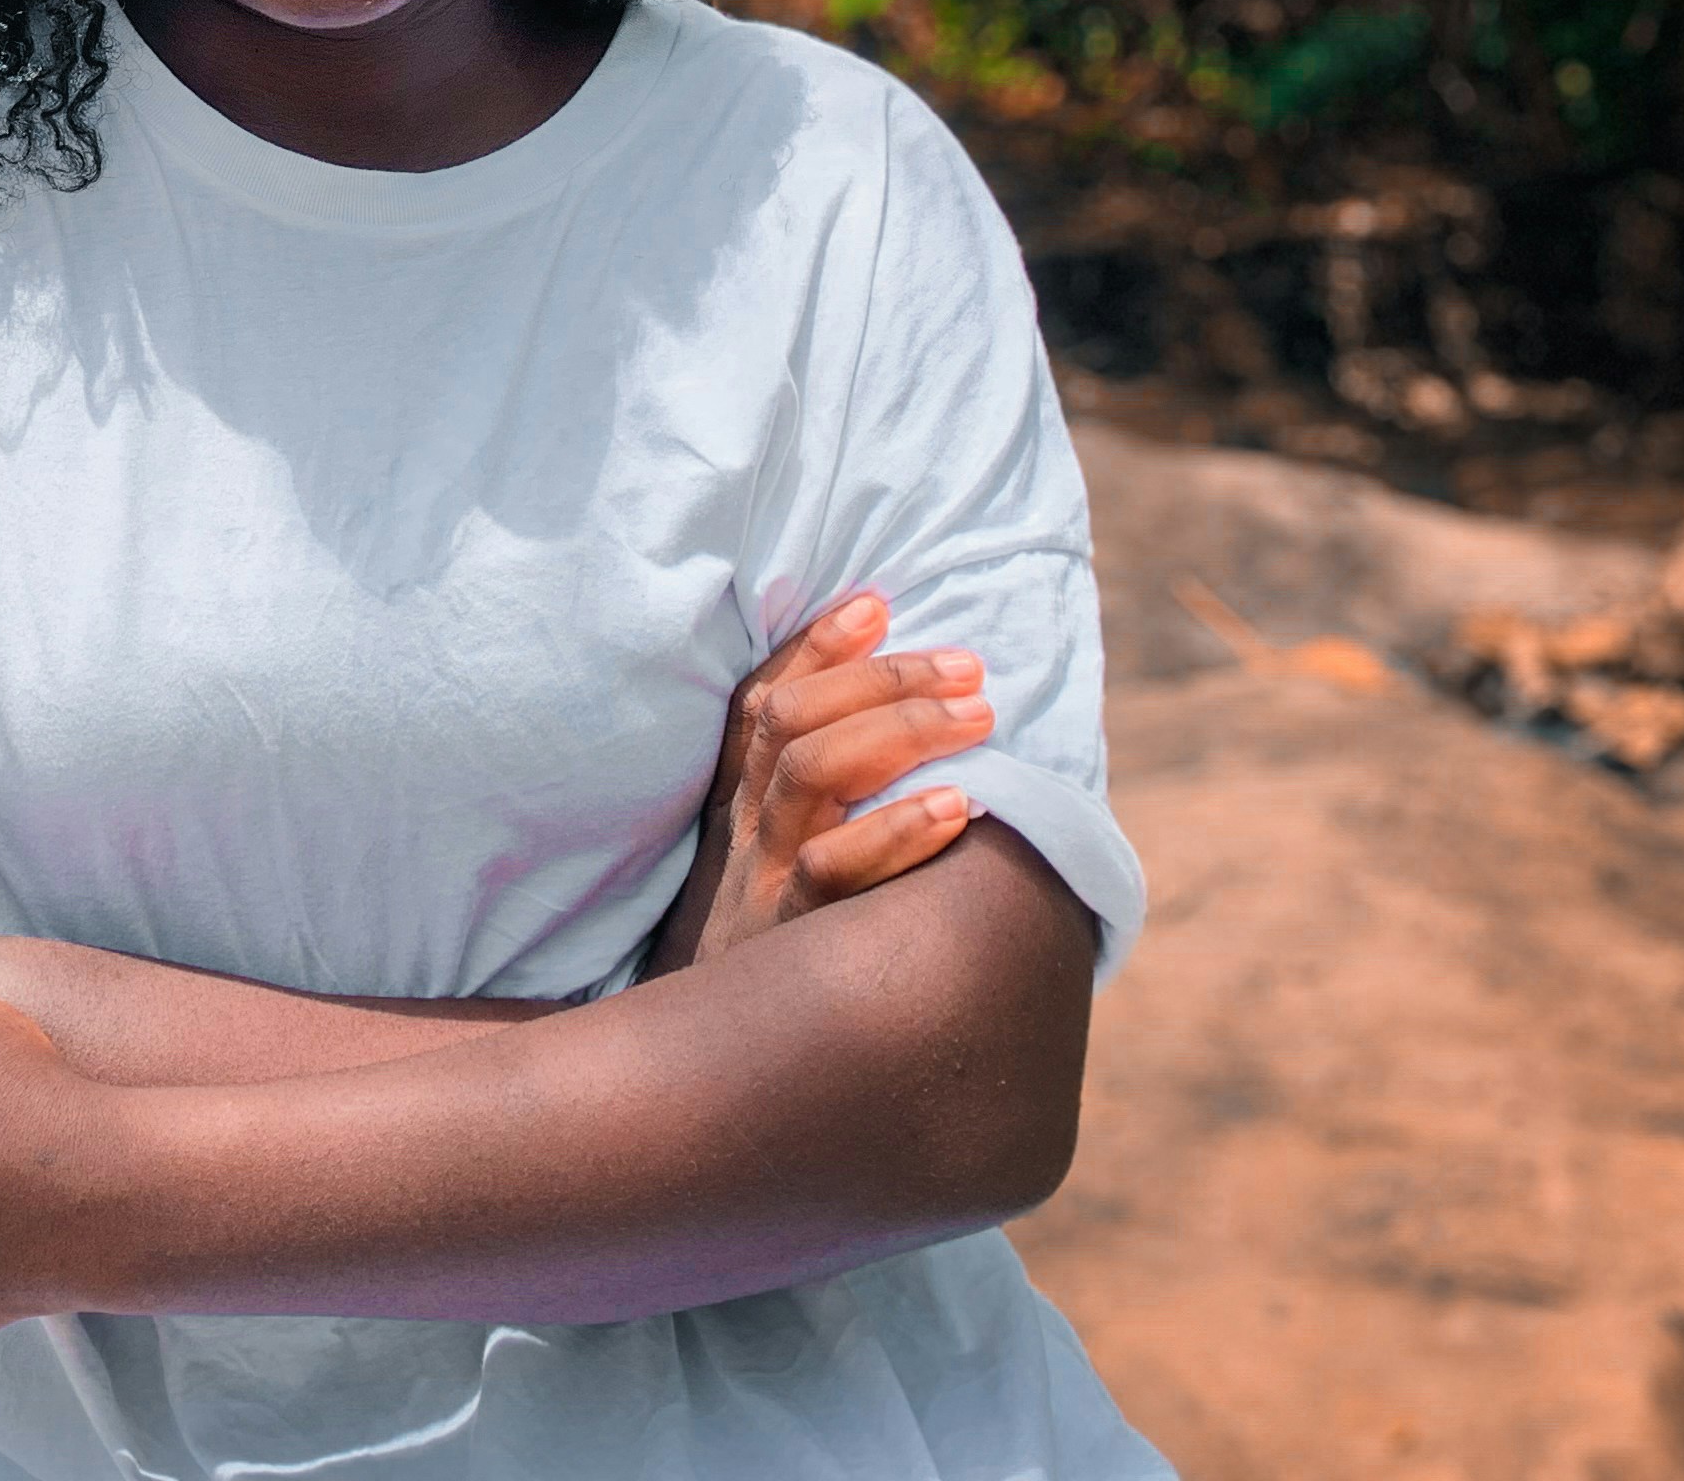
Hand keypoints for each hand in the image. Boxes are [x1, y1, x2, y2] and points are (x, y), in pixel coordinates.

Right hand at [643, 592, 992, 979]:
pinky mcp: (787, 941)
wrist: (705, 1081)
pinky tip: (957, 809)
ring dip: (898, 728)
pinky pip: (834, 869)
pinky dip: (895, 828)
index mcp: (738, 810)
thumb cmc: (770, 971)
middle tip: (967, 667)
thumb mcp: (774, 884)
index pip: (761, 702)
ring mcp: (760, 883)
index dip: (814, 647)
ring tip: (979, 715)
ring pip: (809, 773)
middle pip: (790, 722)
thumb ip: (820, 822)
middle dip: (880, 678)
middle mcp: (742, 834)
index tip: (877, 603)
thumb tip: (923, 754)